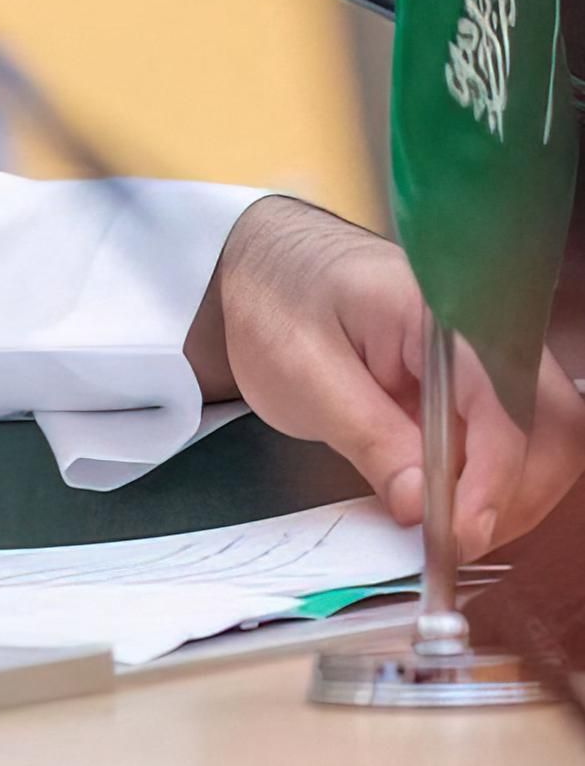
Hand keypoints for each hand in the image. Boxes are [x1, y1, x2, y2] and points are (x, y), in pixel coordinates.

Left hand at [188, 195, 584, 556]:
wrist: (260, 268)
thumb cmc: (275, 303)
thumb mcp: (302, 374)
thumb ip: (368, 437)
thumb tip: (423, 508)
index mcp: (444, 309)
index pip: (508, 402)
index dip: (496, 477)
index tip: (460, 532)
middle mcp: (484, 330)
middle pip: (550, 427)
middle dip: (512, 496)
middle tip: (454, 544)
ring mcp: (485, 358)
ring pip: (539, 442)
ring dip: (504, 497)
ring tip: (447, 533)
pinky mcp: (473, 385)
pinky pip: (506, 441)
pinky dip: (485, 484)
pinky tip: (446, 510)